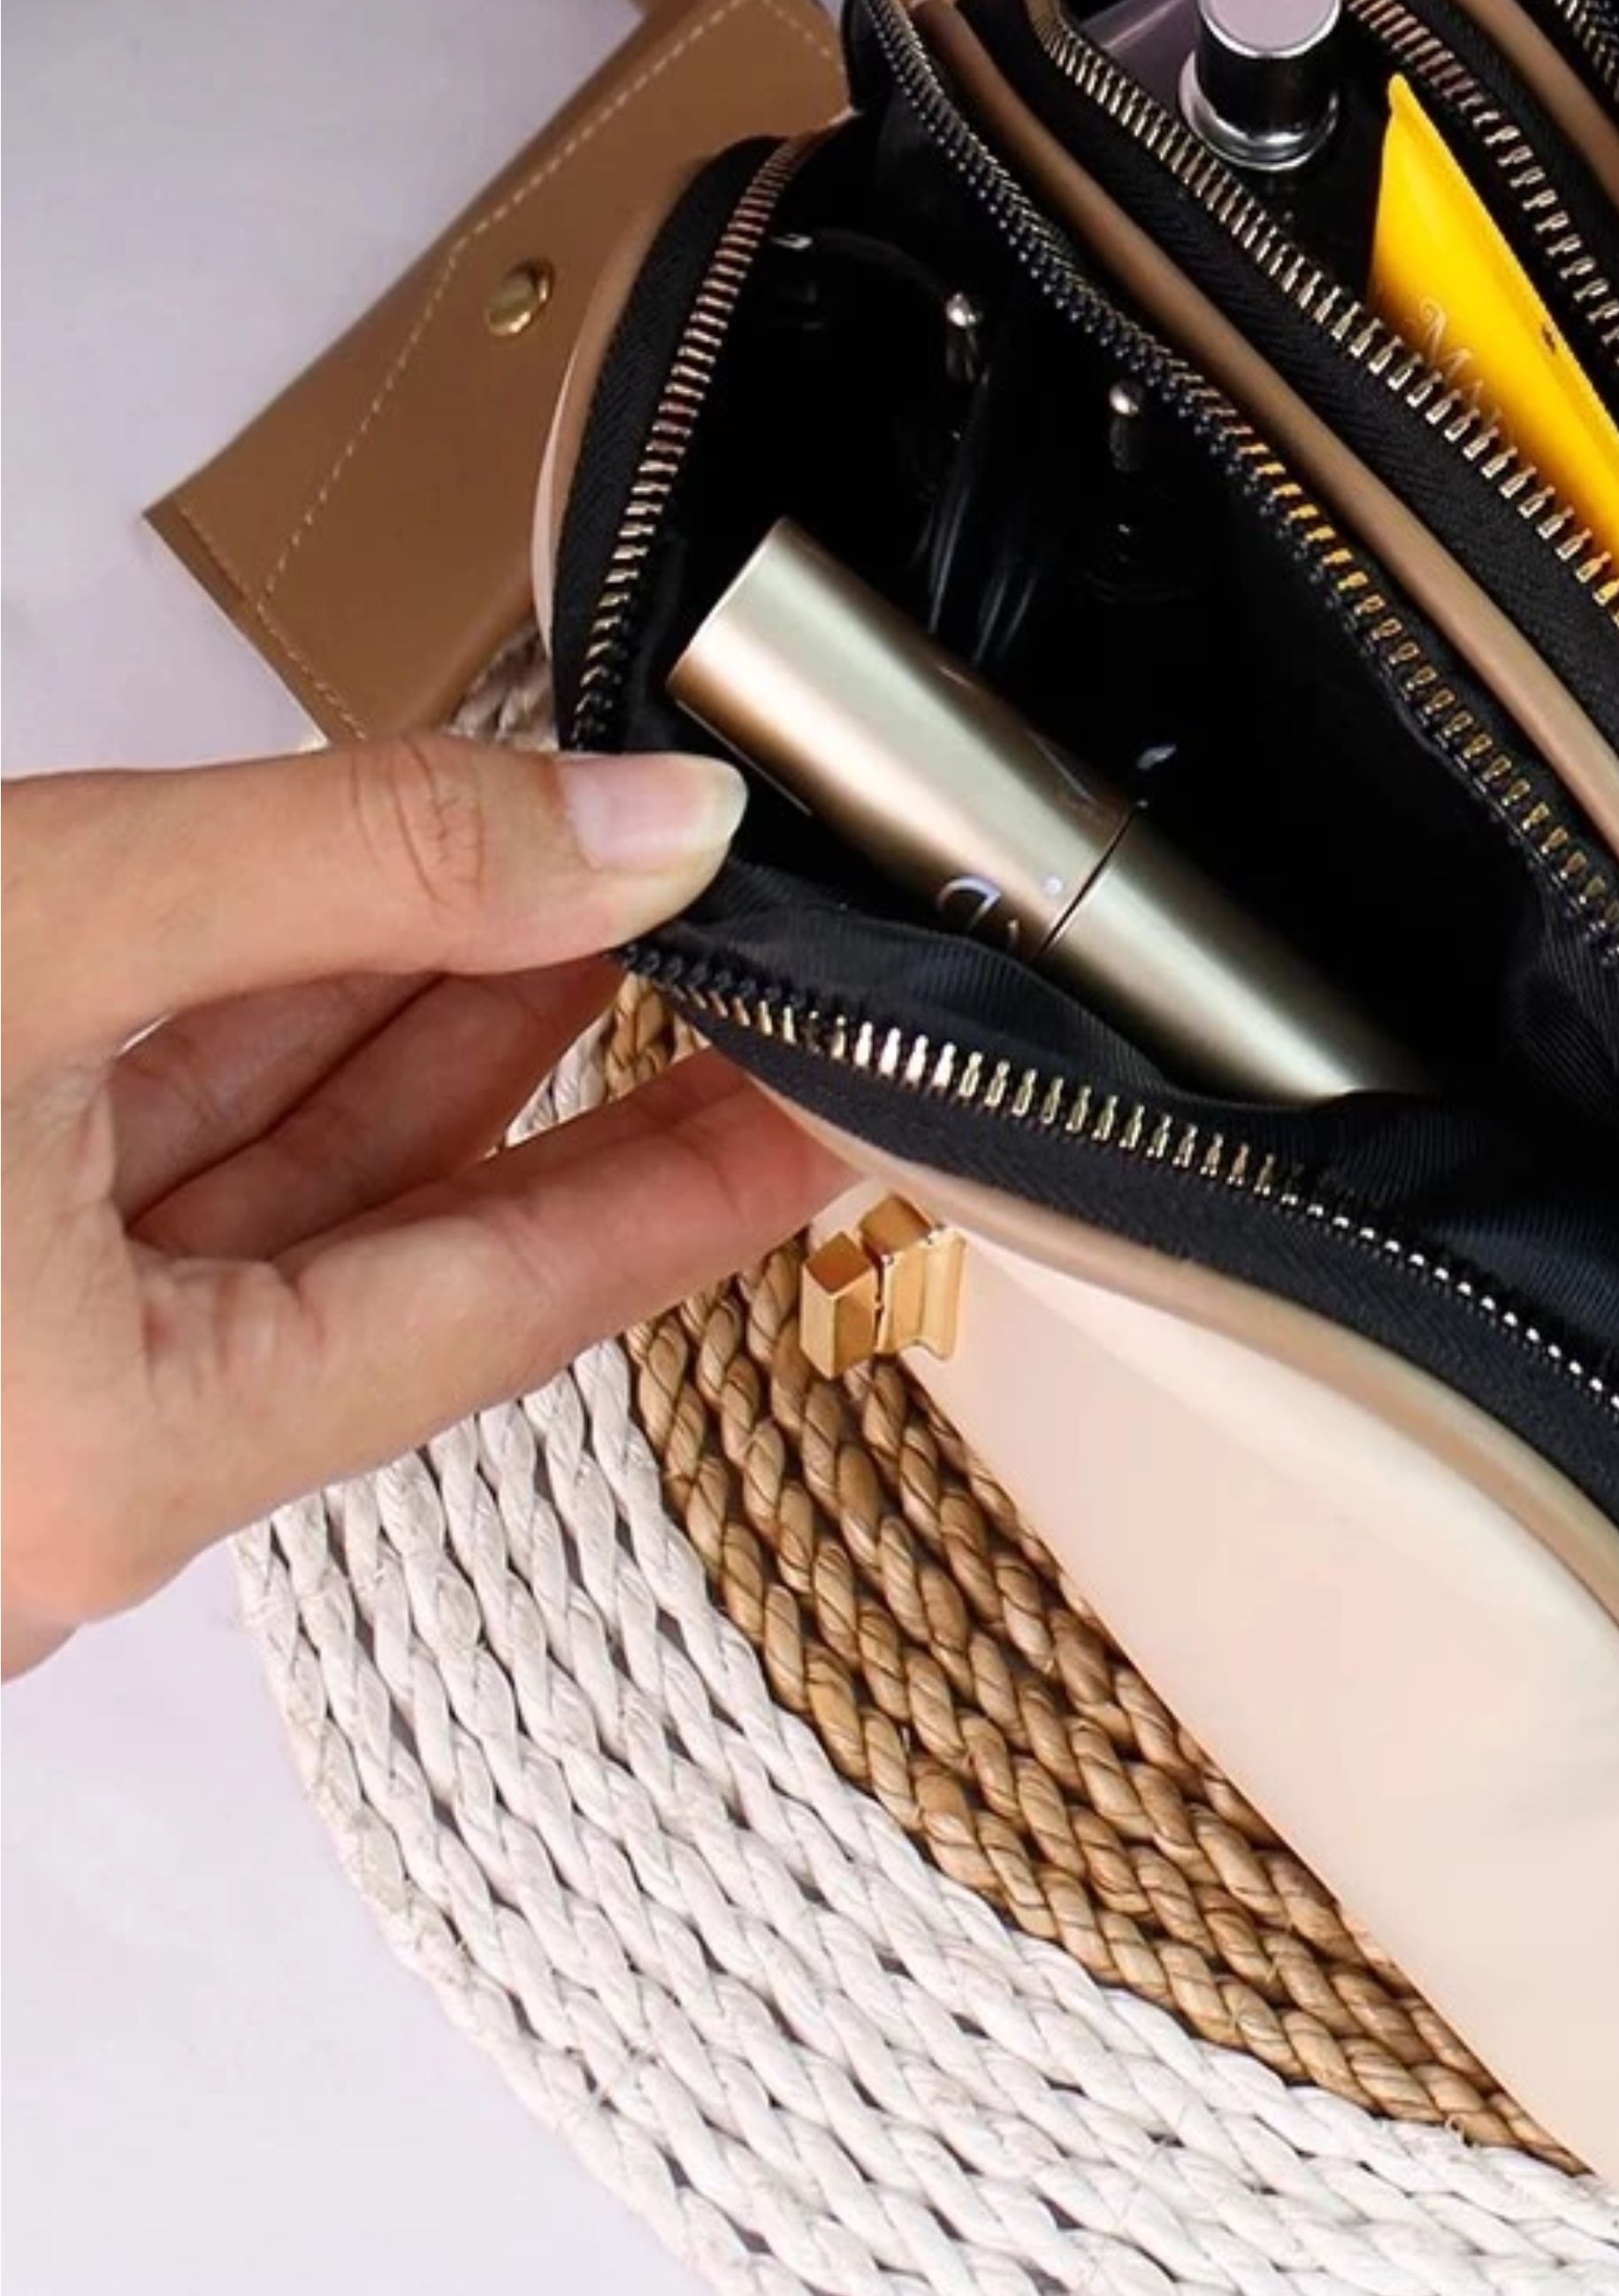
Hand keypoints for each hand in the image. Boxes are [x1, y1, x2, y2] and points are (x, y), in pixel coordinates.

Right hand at [2, 737, 839, 1672]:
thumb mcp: (43, 922)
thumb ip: (362, 864)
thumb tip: (647, 830)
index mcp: (117, 1459)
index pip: (527, 1299)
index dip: (713, 1177)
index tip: (857, 1101)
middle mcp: (73, 1465)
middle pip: (426, 1246)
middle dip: (588, 1070)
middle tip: (761, 972)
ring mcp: (17, 1387)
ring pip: (296, 1185)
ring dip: (440, 1019)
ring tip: (602, 886)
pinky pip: (175, 1165)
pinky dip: (285, 1030)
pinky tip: (407, 915)